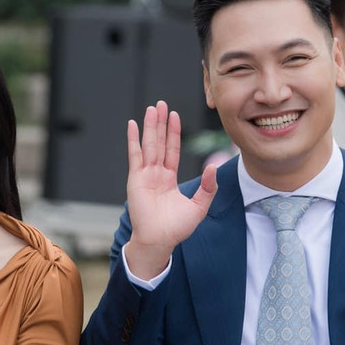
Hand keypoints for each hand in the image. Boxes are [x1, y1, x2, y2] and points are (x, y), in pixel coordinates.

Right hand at [125, 101, 217, 277]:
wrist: (160, 240)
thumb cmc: (177, 229)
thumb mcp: (198, 206)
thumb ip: (207, 187)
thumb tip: (212, 166)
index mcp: (169, 179)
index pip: (172, 150)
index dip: (174, 133)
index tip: (174, 116)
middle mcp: (156, 174)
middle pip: (160, 142)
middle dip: (161, 123)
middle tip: (162, 104)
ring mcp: (145, 175)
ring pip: (149, 144)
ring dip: (150, 126)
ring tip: (152, 108)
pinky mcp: (136, 179)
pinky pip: (135, 155)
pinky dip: (133, 139)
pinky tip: (132, 125)